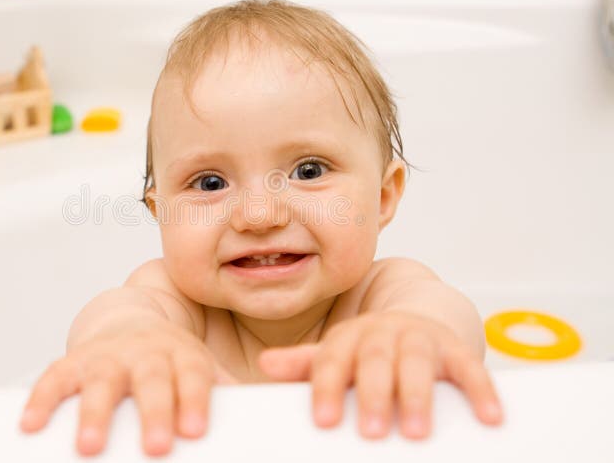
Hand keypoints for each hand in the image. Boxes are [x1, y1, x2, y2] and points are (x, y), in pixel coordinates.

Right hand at [19, 319, 235, 456]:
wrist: (130, 322)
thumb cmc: (171, 361)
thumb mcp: (199, 369)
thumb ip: (223, 394)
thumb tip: (267, 424)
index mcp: (183, 356)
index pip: (194, 376)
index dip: (196, 401)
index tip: (196, 431)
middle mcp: (147, 353)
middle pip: (152, 380)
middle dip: (154, 412)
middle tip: (158, 448)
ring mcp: (109, 356)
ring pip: (103, 381)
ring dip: (96, 413)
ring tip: (91, 447)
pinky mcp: (75, 362)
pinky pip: (55, 379)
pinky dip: (42, 400)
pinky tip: (30, 426)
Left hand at [258, 311, 502, 438]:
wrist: (415, 323)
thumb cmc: (368, 350)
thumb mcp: (335, 354)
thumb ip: (305, 364)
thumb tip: (266, 366)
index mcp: (349, 338)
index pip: (331, 360)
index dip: (325, 388)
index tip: (322, 421)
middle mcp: (384, 333)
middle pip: (375, 361)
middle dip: (372, 395)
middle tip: (370, 432)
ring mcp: (420, 339)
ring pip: (418, 362)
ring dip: (418, 395)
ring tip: (417, 431)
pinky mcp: (455, 350)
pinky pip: (470, 368)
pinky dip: (481, 392)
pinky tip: (490, 418)